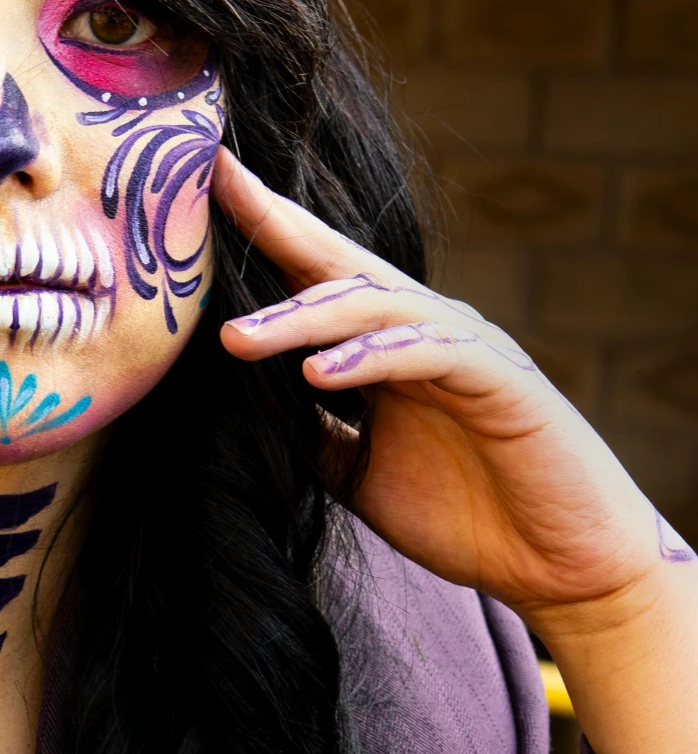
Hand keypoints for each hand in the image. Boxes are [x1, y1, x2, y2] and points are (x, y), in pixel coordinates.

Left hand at [213, 145, 670, 633]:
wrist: (556, 567)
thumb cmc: (464, 516)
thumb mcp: (356, 473)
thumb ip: (307, 433)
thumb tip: (230, 415)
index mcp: (386, 345)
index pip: (314, 275)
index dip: (262, 230)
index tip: (198, 186)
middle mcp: (423, 329)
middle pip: (339, 265)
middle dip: (276, 224)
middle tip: (212, 191)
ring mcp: (464, 347)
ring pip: (375, 306)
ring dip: (303, 319)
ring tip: (238, 340)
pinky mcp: (501, 379)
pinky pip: (427, 353)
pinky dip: (371, 358)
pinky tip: (319, 374)